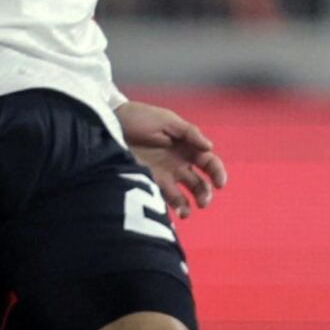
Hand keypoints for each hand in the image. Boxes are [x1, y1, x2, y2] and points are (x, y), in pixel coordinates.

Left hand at [118, 100, 227, 218]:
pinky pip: (163, 199)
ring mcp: (164, 175)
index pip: (209, 163)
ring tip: (186, 212)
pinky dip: (170, 208)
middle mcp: (178, 164)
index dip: (217, 173)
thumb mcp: (166, 120)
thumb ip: (189, 133)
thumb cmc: (139, 117)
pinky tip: (172, 212)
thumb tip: (209, 147)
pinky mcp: (148, 183)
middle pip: (199, 184)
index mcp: (187, 147)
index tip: (220, 183)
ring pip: (183, 196)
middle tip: (203, 201)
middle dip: (205, 194)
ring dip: (188, 206)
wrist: (110, 123)